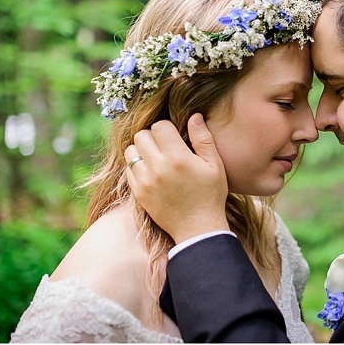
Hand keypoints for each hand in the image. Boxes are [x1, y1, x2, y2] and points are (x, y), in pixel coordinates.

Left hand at [125, 113, 229, 243]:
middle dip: (153, 137)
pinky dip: (137, 167)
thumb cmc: (210, 195)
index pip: (160, 126)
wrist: (198, 229)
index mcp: (178, 158)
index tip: (176, 138)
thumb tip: (194, 116)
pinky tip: (151, 172)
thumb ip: (203, 138)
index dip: (168, 128)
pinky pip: (128, 169)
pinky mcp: (138, 193)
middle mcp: (158, 167)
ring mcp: (145, 181)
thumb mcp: (215, 165)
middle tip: (166, 147)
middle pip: (141, 135)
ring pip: (130, 151)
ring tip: (156, 158)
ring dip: (141, 150)